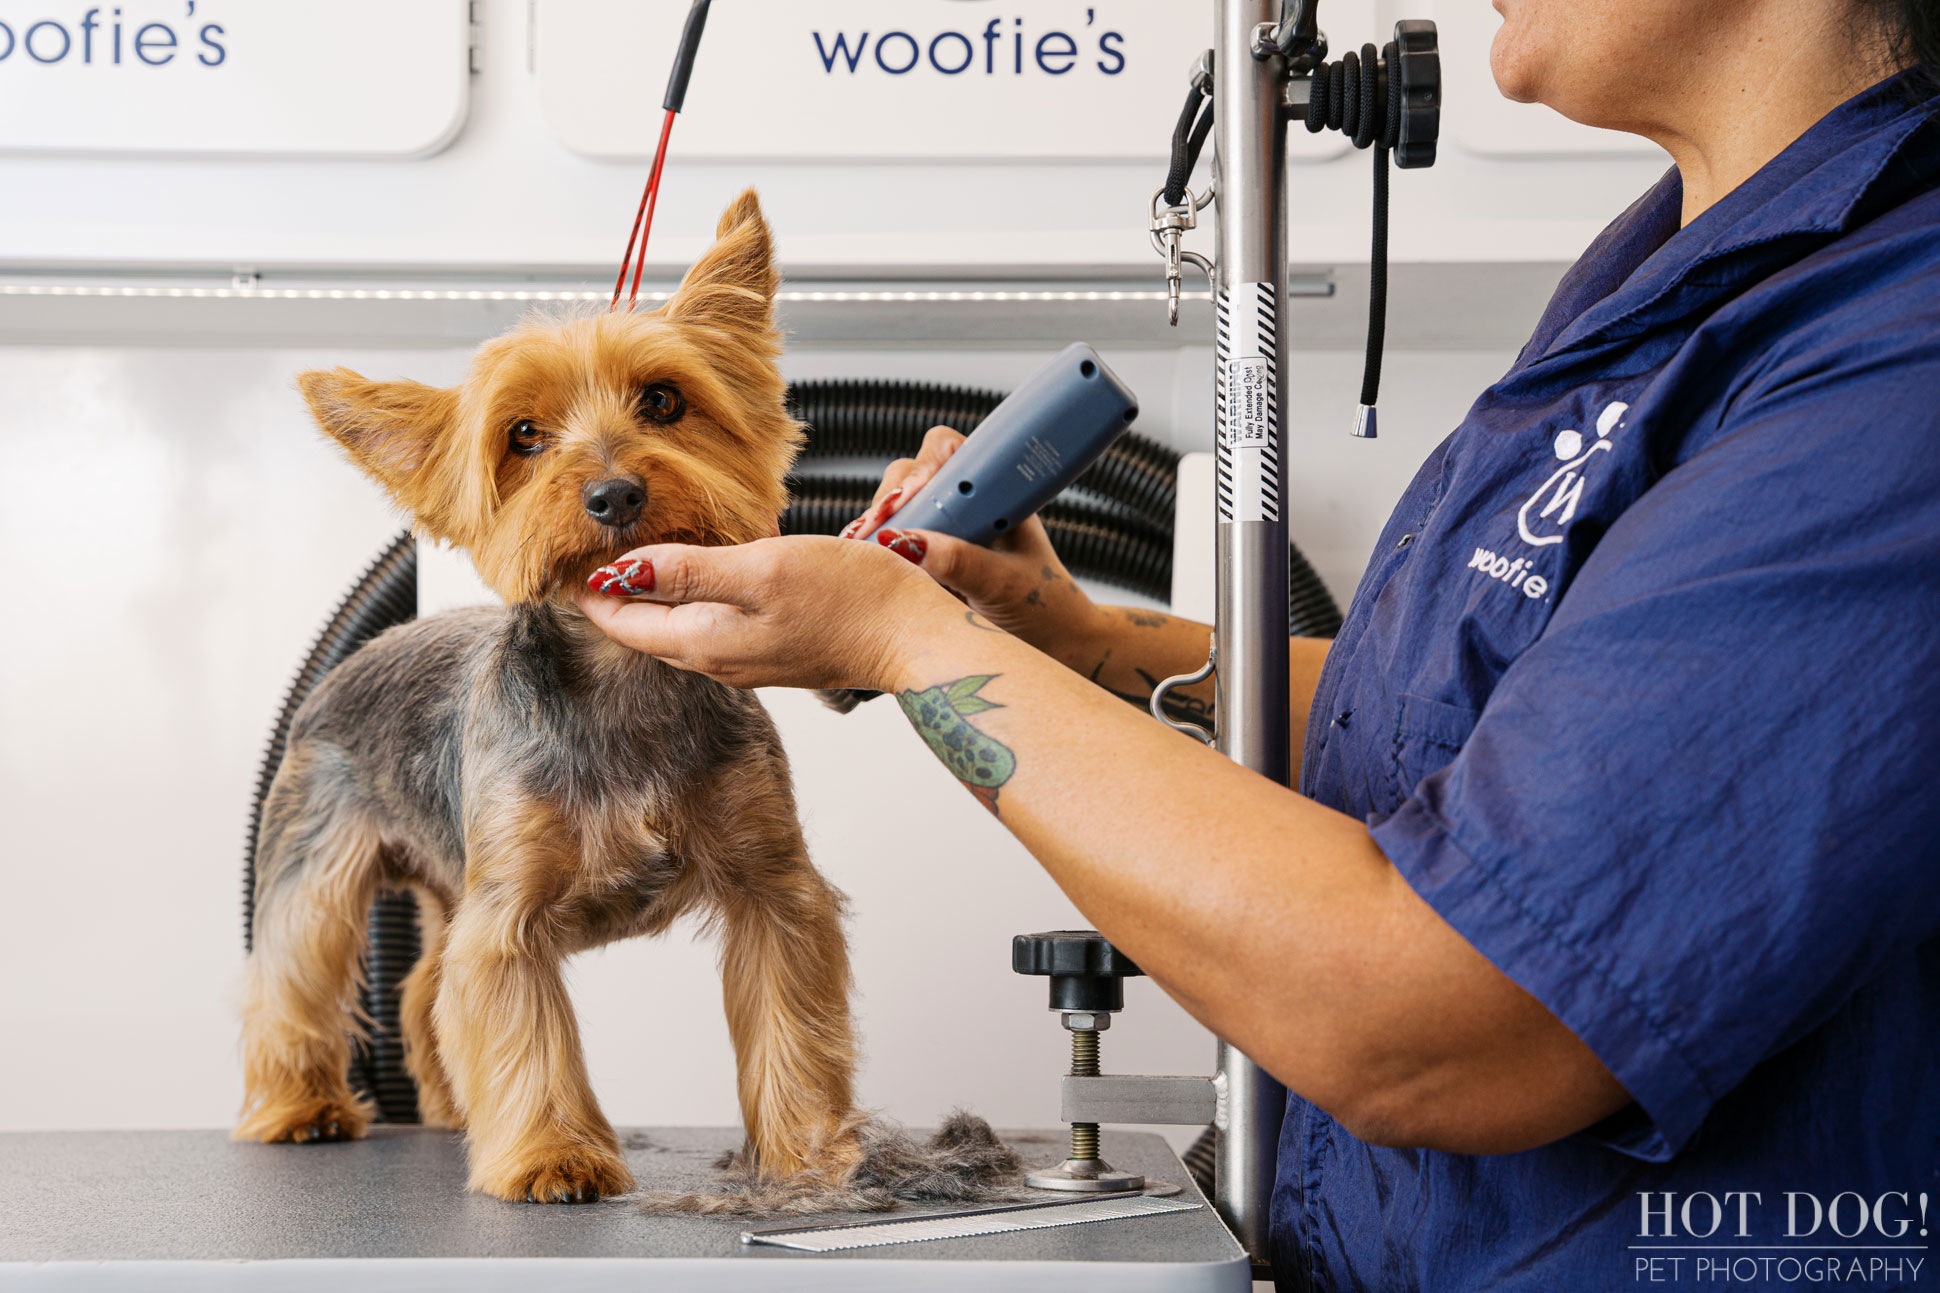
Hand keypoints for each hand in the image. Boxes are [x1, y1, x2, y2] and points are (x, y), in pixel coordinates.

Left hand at [573, 535, 950, 691]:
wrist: (914, 638)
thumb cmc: (850, 600)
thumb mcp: (761, 569)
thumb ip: (689, 571)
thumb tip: (620, 573)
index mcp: (705, 642)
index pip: (621, 621)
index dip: (588, 588)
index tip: (564, 554)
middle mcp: (718, 660)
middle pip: (644, 628)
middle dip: (614, 592)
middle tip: (590, 547)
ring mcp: (747, 659)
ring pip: (679, 626)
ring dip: (655, 592)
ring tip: (638, 550)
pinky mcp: (775, 650)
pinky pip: (714, 624)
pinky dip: (695, 595)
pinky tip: (706, 566)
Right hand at [844, 425, 1105, 657]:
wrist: (1052, 645)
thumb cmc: (1043, 606)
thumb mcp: (1004, 585)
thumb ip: (961, 562)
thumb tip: (906, 542)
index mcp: (995, 491)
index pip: (947, 451)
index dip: (921, 469)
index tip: (908, 499)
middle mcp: (965, 504)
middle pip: (910, 477)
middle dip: (891, 501)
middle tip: (878, 533)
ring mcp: (943, 530)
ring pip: (895, 512)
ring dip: (879, 528)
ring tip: (868, 553)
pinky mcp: (926, 560)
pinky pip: (891, 545)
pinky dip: (877, 553)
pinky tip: (870, 569)